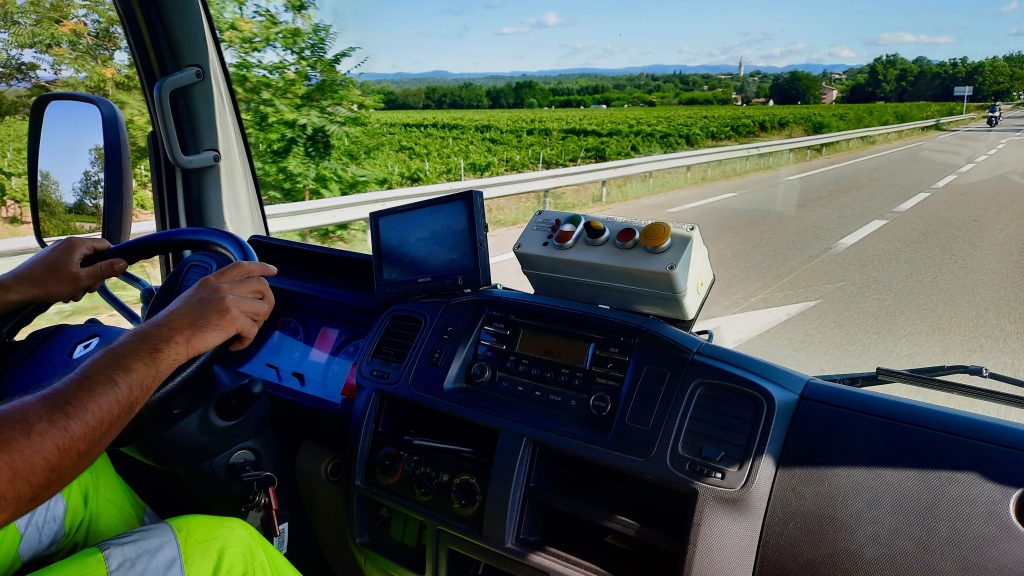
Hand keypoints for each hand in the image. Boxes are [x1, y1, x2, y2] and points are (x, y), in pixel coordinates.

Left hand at [2, 237, 127, 305]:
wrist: (17, 289)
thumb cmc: (49, 284)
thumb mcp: (82, 280)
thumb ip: (104, 270)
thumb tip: (124, 262)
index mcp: (77, 244)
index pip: (105, 245)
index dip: (111, 260)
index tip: (110, 275)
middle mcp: (68, 244)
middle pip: (93, 258)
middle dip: (94, 276)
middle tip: (87, 289)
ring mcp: (58, 252)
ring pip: (81, 266)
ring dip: (82, 281)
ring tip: (72, 293)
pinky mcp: (51, 261)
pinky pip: (69, 268)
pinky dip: (71, 280)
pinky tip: (63, 292)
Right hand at [143, 261, 277, 363]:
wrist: (167, 337)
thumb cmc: (175, 324)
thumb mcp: (193, 296)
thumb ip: (213, 293)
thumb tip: (231, 301)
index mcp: (213, 281)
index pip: (243, 266)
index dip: (261, 267)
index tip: (273, 271)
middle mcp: (222, 287)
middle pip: (261, 285)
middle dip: (268, 301)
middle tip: (261, 316)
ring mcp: (229, 301)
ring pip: (262, 308)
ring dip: (257, 324)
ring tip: (243, 333)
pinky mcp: (232, 318)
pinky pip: (253, 329)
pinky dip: (246, 341)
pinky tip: (234, 345)